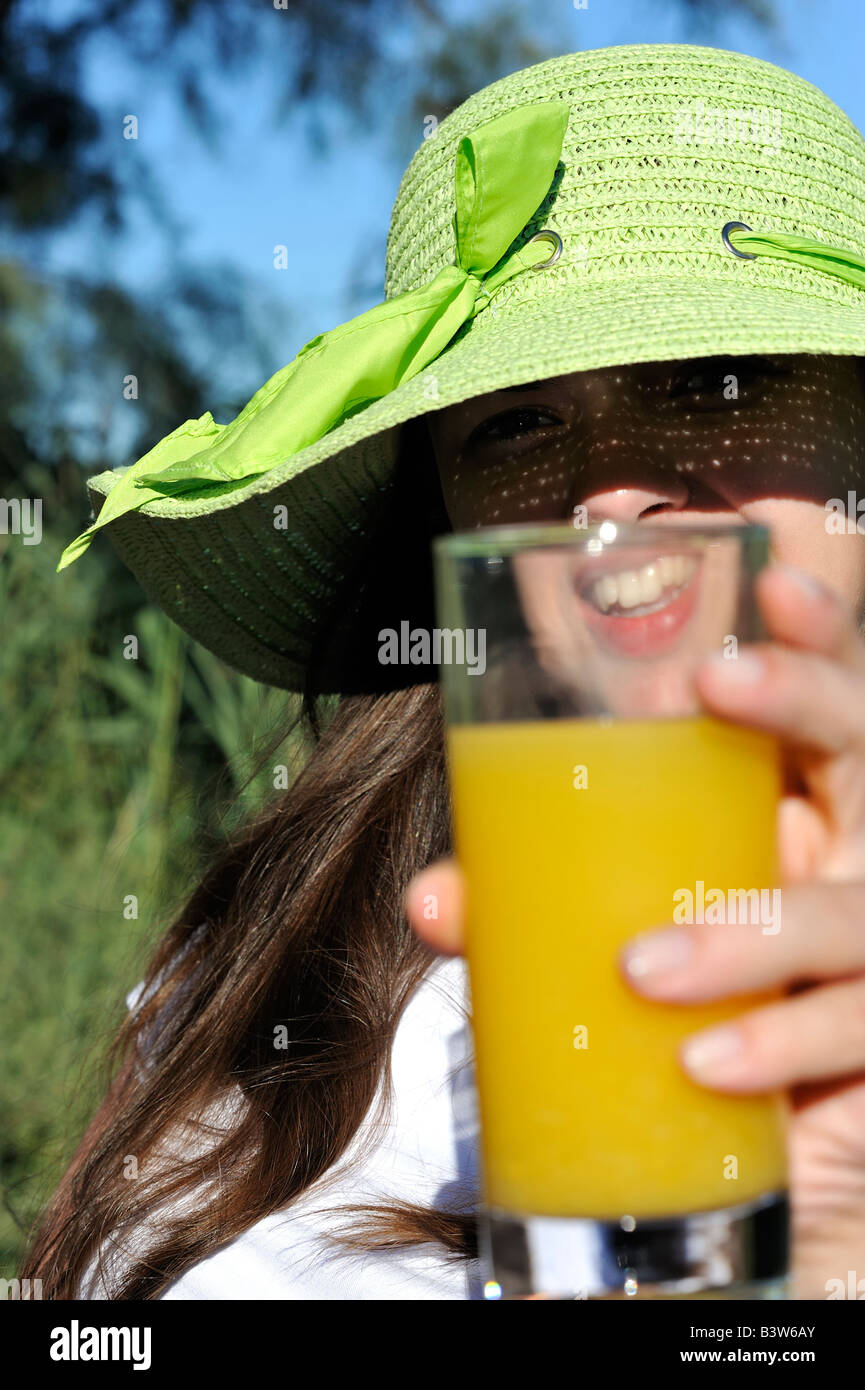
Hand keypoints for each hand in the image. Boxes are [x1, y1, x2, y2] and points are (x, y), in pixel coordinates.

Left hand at [406, 565, 864, 1300]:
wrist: (769, 1112)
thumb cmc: (697, 976)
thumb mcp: (625, 912)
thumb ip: (539, 893)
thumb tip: (432, 898)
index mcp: (802, 800)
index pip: (828, 694)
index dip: (819, 628)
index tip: (768, 572)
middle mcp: (856, 854)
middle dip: (802, 696)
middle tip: (714, 678)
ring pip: (853, 915)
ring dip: (751, 930)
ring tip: (643, 964)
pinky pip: (854, 1035)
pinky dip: (777, 1046)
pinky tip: (702, 1062)